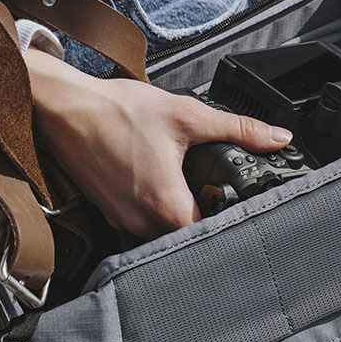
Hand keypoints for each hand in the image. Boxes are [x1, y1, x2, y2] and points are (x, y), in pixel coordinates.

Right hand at [24, 49, 293, 239]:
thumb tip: (276, 137)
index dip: (231, 217)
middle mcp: (143, 222)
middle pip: (189, 232)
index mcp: (166, 205)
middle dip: (206, 212)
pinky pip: (144, 220)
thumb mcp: (187, 115)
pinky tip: (158, 177)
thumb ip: (238, 129)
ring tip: (188, 180)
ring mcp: (124, 220)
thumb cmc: (116, 112)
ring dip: (180, 209)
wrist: (64, 108)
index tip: (240, 201)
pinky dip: (156, 205)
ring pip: (166, 229)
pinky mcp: (111, 212)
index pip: (212, 231)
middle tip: (218, 187)